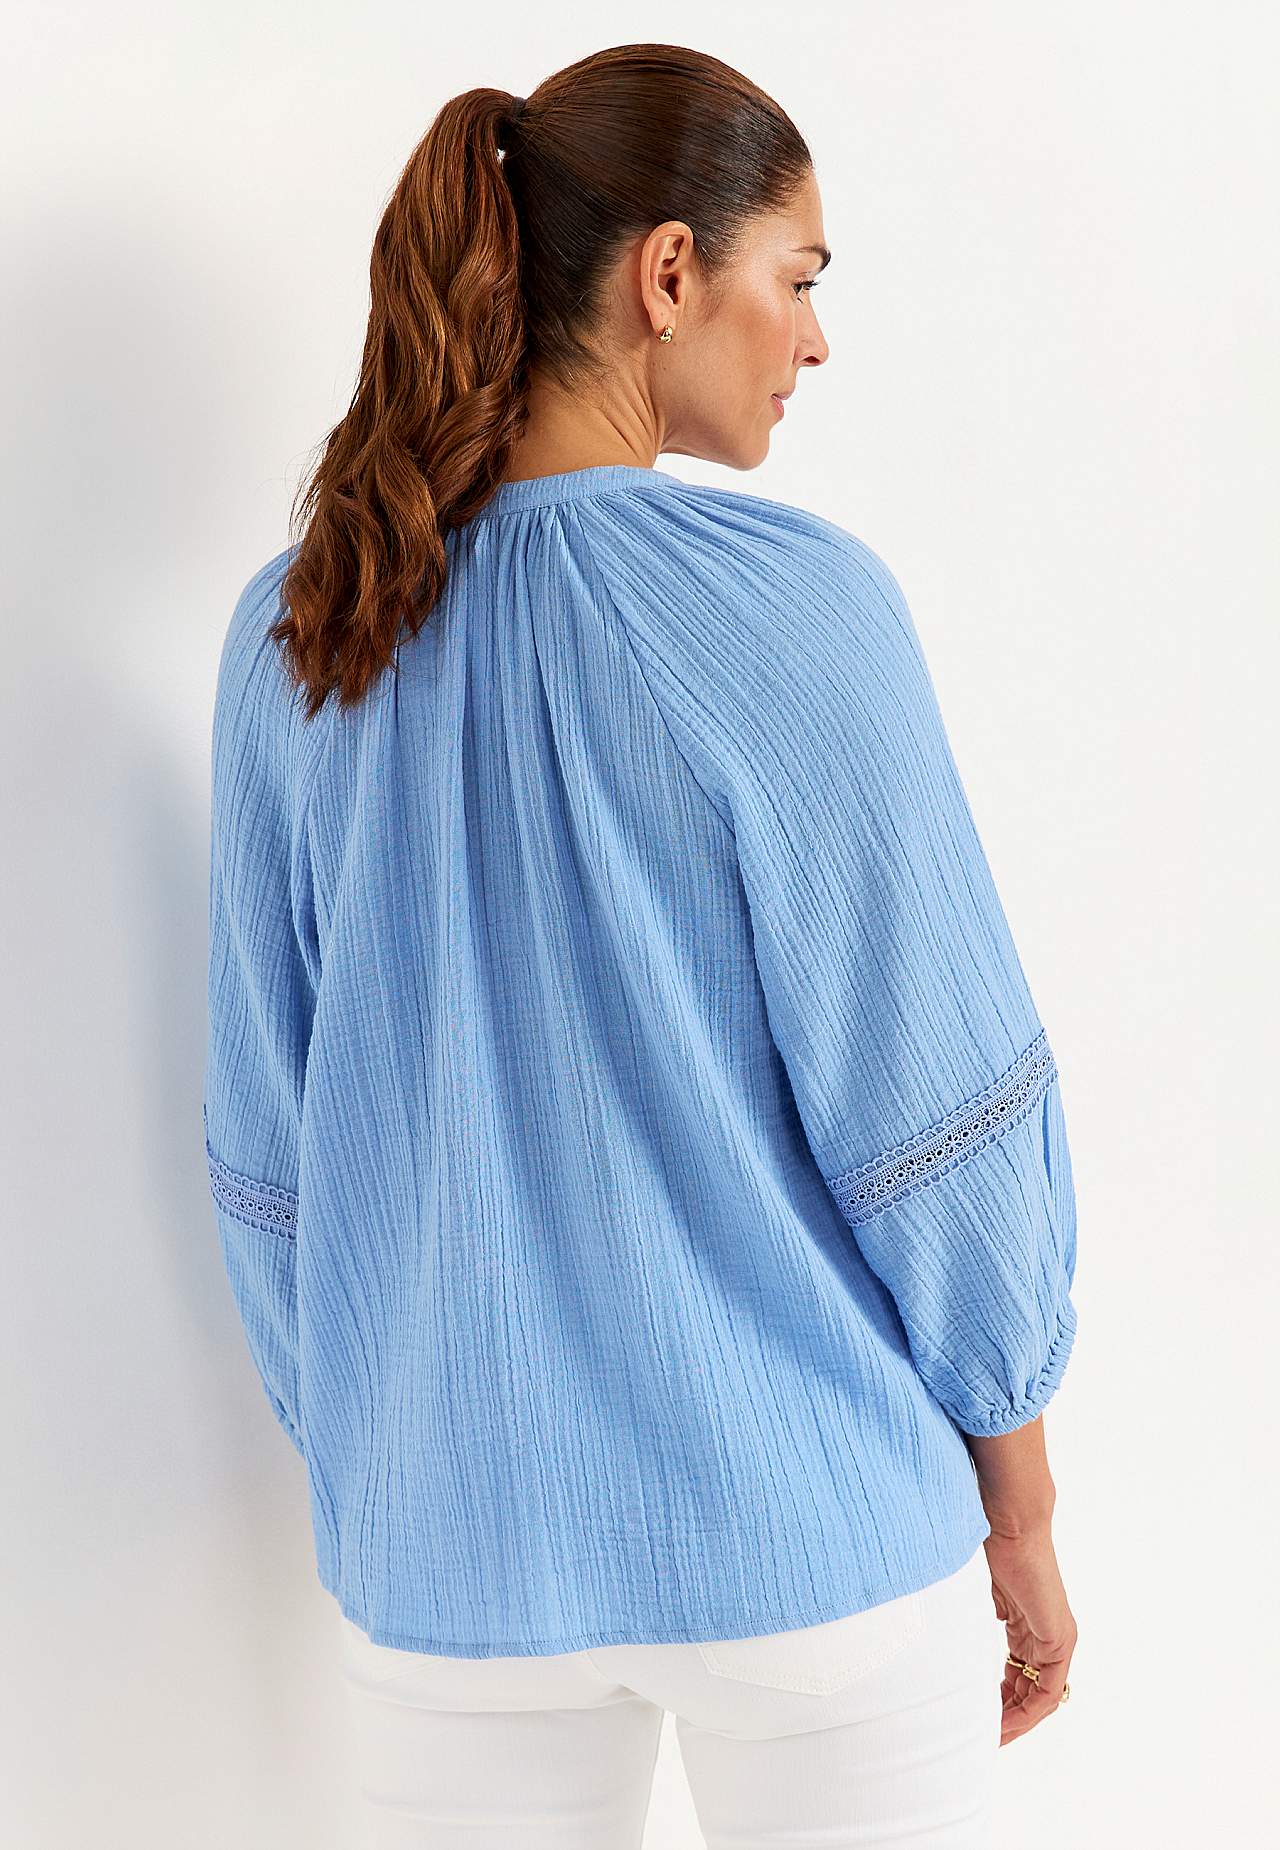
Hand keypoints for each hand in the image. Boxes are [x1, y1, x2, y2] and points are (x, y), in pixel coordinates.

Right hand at [982, 1523, 1076, 1746]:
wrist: (1009, 1521)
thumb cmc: (986, 1543)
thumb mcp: (975, 1592)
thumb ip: (971, 1619)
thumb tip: (945, 1637)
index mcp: (1026, 1623)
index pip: (1016, 1674)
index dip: (997, 1700)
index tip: (975, 1718)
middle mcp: (1046, 1634)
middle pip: (1029, 1690)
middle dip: (1006, 1717)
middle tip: (981, 1738)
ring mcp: (1057, 1638)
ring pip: (1040, 1696)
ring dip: (1017, 1721)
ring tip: (991, 1739)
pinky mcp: (1060, 1639)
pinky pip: (1049, 1689)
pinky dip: (1029, 1710)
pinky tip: (1005, 1723)